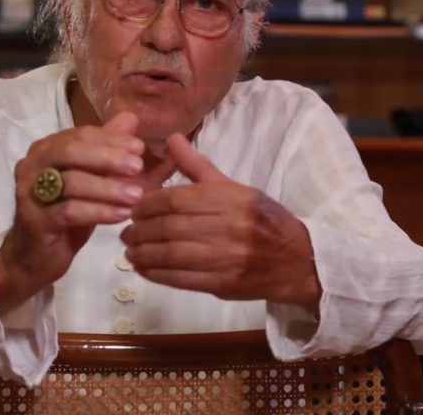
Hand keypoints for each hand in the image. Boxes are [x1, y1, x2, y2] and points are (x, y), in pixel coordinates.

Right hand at [0, 112, 145, 314]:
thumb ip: (108, 150)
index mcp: (45, 150)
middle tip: (138, 167)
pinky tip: (122, 215)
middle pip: (71, 152)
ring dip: (108, 188)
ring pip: (71, 182)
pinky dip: (99, 211)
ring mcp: (29, 193)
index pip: (80, 135)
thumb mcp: (90, 181)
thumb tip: (131, 118)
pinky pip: (69, 211)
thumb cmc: (65, 214)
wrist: (34, 257)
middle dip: (108, 157)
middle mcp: (32, 166)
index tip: (140, 149)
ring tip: (136, 196)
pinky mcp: (35, 221)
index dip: (111, 140)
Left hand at [120, 133, 321, 314]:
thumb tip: (170, 138)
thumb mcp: (236, 187)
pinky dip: (157, 274)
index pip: (178, 199)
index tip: (134, 207)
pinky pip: (181, 279)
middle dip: (142, 230)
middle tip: (125, 230)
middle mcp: (230, 226)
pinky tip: (143, 269)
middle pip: (171, 227)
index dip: (149, 204)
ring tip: (130, 250)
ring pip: (172, 254)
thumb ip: (198, 167)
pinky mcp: (223, 284)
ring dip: (144, 253)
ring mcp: (227, 258)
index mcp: (232, 198)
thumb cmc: (263, 219)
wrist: (297, 260)